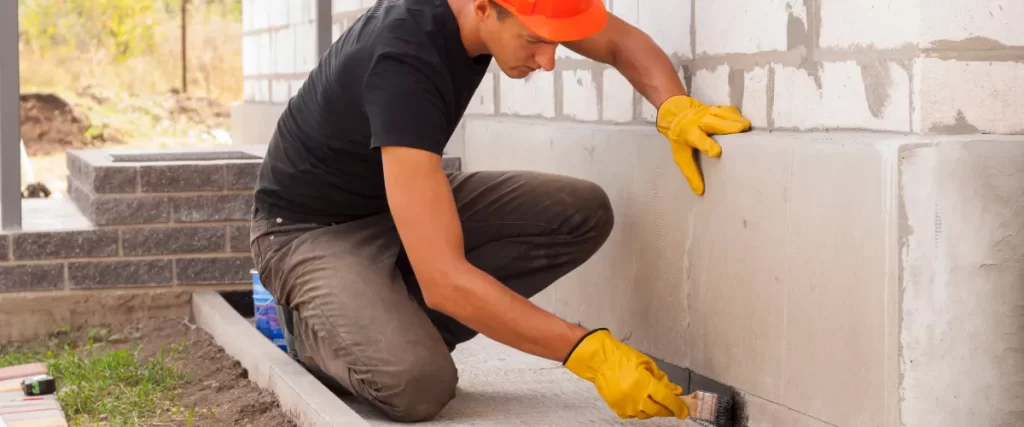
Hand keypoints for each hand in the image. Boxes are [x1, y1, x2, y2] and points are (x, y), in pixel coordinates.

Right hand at [564, 329, 688, 418]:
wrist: (599, 361)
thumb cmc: (623, 357)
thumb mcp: (647, 364)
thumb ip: (662, 379)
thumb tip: (675, 390)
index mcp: (645, 383)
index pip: (667, 399)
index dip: (678, 407)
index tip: (684, 411)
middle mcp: (636, 397)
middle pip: (658, 410)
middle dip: (667, 409)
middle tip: (672, 407)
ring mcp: (626, 405)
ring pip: (647, 414)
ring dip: (654, 409)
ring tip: (655, 401)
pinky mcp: (618, 409)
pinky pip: (634, 415)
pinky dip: (641, 410)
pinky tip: (641, 402)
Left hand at [656, 95, 750, 194]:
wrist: (676, 113)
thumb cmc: (679, 138)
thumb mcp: (681, 156)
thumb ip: (690, 173)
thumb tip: (700, 191)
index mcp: (689, 133)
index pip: (698, 140)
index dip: (707, 145)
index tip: (716, 152)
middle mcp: (699, 121)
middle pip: (715, 122)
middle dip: (728, 126)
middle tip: (743, 131)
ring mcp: (707, 112)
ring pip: (723, 114)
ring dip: (736, 120)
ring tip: (747, 127)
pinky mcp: (715, 108)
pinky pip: (728, 110)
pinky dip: (736, 115)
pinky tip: (744, 122)